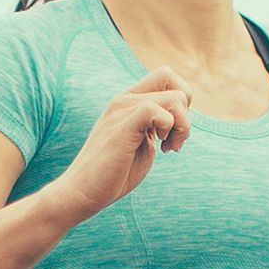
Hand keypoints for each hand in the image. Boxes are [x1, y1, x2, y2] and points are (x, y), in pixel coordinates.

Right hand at [55, 67, 192, 221]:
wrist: (82, 192)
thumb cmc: (112, 175)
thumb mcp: (141, 144)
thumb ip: (156, 127)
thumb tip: (179, 118)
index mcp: (128, 102)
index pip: (165, 75)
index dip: (181, 99)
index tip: (173, 129)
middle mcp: (124, 100)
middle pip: (174, 83)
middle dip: (186, 114)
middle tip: (173, 141)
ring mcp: (121, 111)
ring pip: (174, 98)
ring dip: (182, 126)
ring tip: (168, 149)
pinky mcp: (122, 126)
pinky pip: (156, 110)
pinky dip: (169, 128)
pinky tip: (161, 149)